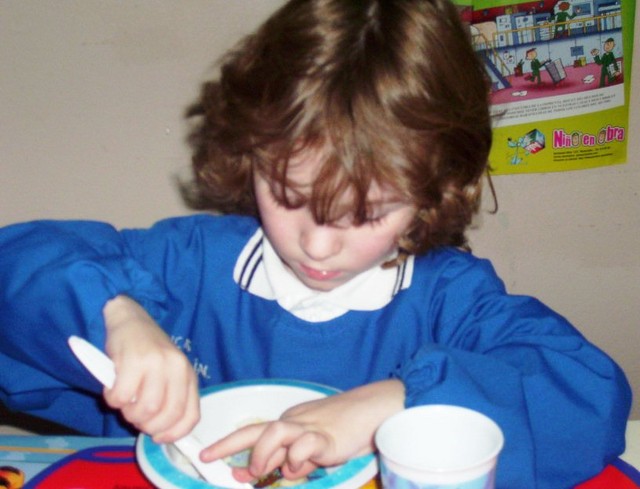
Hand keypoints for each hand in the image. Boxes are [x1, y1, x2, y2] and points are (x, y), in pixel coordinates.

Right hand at [102, 295, 199, 442]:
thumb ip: (169, 397)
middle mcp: (177, 368)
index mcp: (188, 374)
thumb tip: (162, 433)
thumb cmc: (147, 350)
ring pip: (145, 409)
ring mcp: (156, 363)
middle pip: (166, 415)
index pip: (191, 415)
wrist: (130, 319)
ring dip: (129, 413)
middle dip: (147, 425)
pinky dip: (113, 401)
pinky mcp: (133, 361)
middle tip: (135, 417)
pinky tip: (113, 389)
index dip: (174, 433)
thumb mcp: (167, 373)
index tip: (159, 437)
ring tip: (124, 401)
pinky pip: (121, 398)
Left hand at [200, 380, 404, 481]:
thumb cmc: (344, 427)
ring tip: (259, 470)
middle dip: (230, 445)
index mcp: (289, 423)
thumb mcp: (311, 446)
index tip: (208, 457)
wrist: (373, 410)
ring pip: (274, 432)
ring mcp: (310, 427)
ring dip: (262, 454)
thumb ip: (288, 458)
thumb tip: (263, 472)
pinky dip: (297, 460)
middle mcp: (294, 422)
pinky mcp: (327, 437)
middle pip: (256, 430)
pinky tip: (300, 467)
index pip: (254, 431)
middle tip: (214, 459)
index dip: (229, 444)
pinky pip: (304, 446)